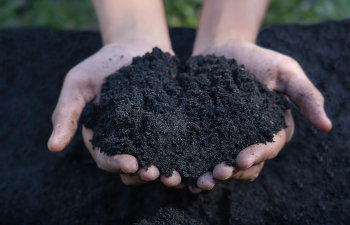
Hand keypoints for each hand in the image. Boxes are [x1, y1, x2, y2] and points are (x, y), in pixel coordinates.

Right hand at [48, 42, 182, 185]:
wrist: (135, 46)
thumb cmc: (102, 64)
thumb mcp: (78, 84)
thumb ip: (66, 113)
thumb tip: (52, 147)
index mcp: (102, 137)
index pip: (107, 159)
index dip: (117, 165)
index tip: (131, 164)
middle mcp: (126, 141)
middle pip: (133, 168)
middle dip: (143, 174)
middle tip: (156, 173)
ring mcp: (149, 135)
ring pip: (155, 161)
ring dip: (164, 170)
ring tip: (174, 173)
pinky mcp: (168, 125)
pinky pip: (174, 144)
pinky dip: (180, 153)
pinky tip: (190, 156)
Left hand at [189, 41, 331, 193]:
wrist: (222, 49)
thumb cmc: (257, 59)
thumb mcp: (285, 71)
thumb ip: (305, 95)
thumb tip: (327, 126)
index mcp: (272, 129)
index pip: (268, 149)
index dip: (256, 156)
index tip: (241, 159)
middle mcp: (249, 140)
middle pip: (243, 165)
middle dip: (231, 171)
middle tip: (216, 174)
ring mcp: (224, 140)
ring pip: (221, 165)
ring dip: (211, 176)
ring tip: (198, 181)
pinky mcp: (203, 135)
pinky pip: (199, 155)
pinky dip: (192, 166)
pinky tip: (180, 173)